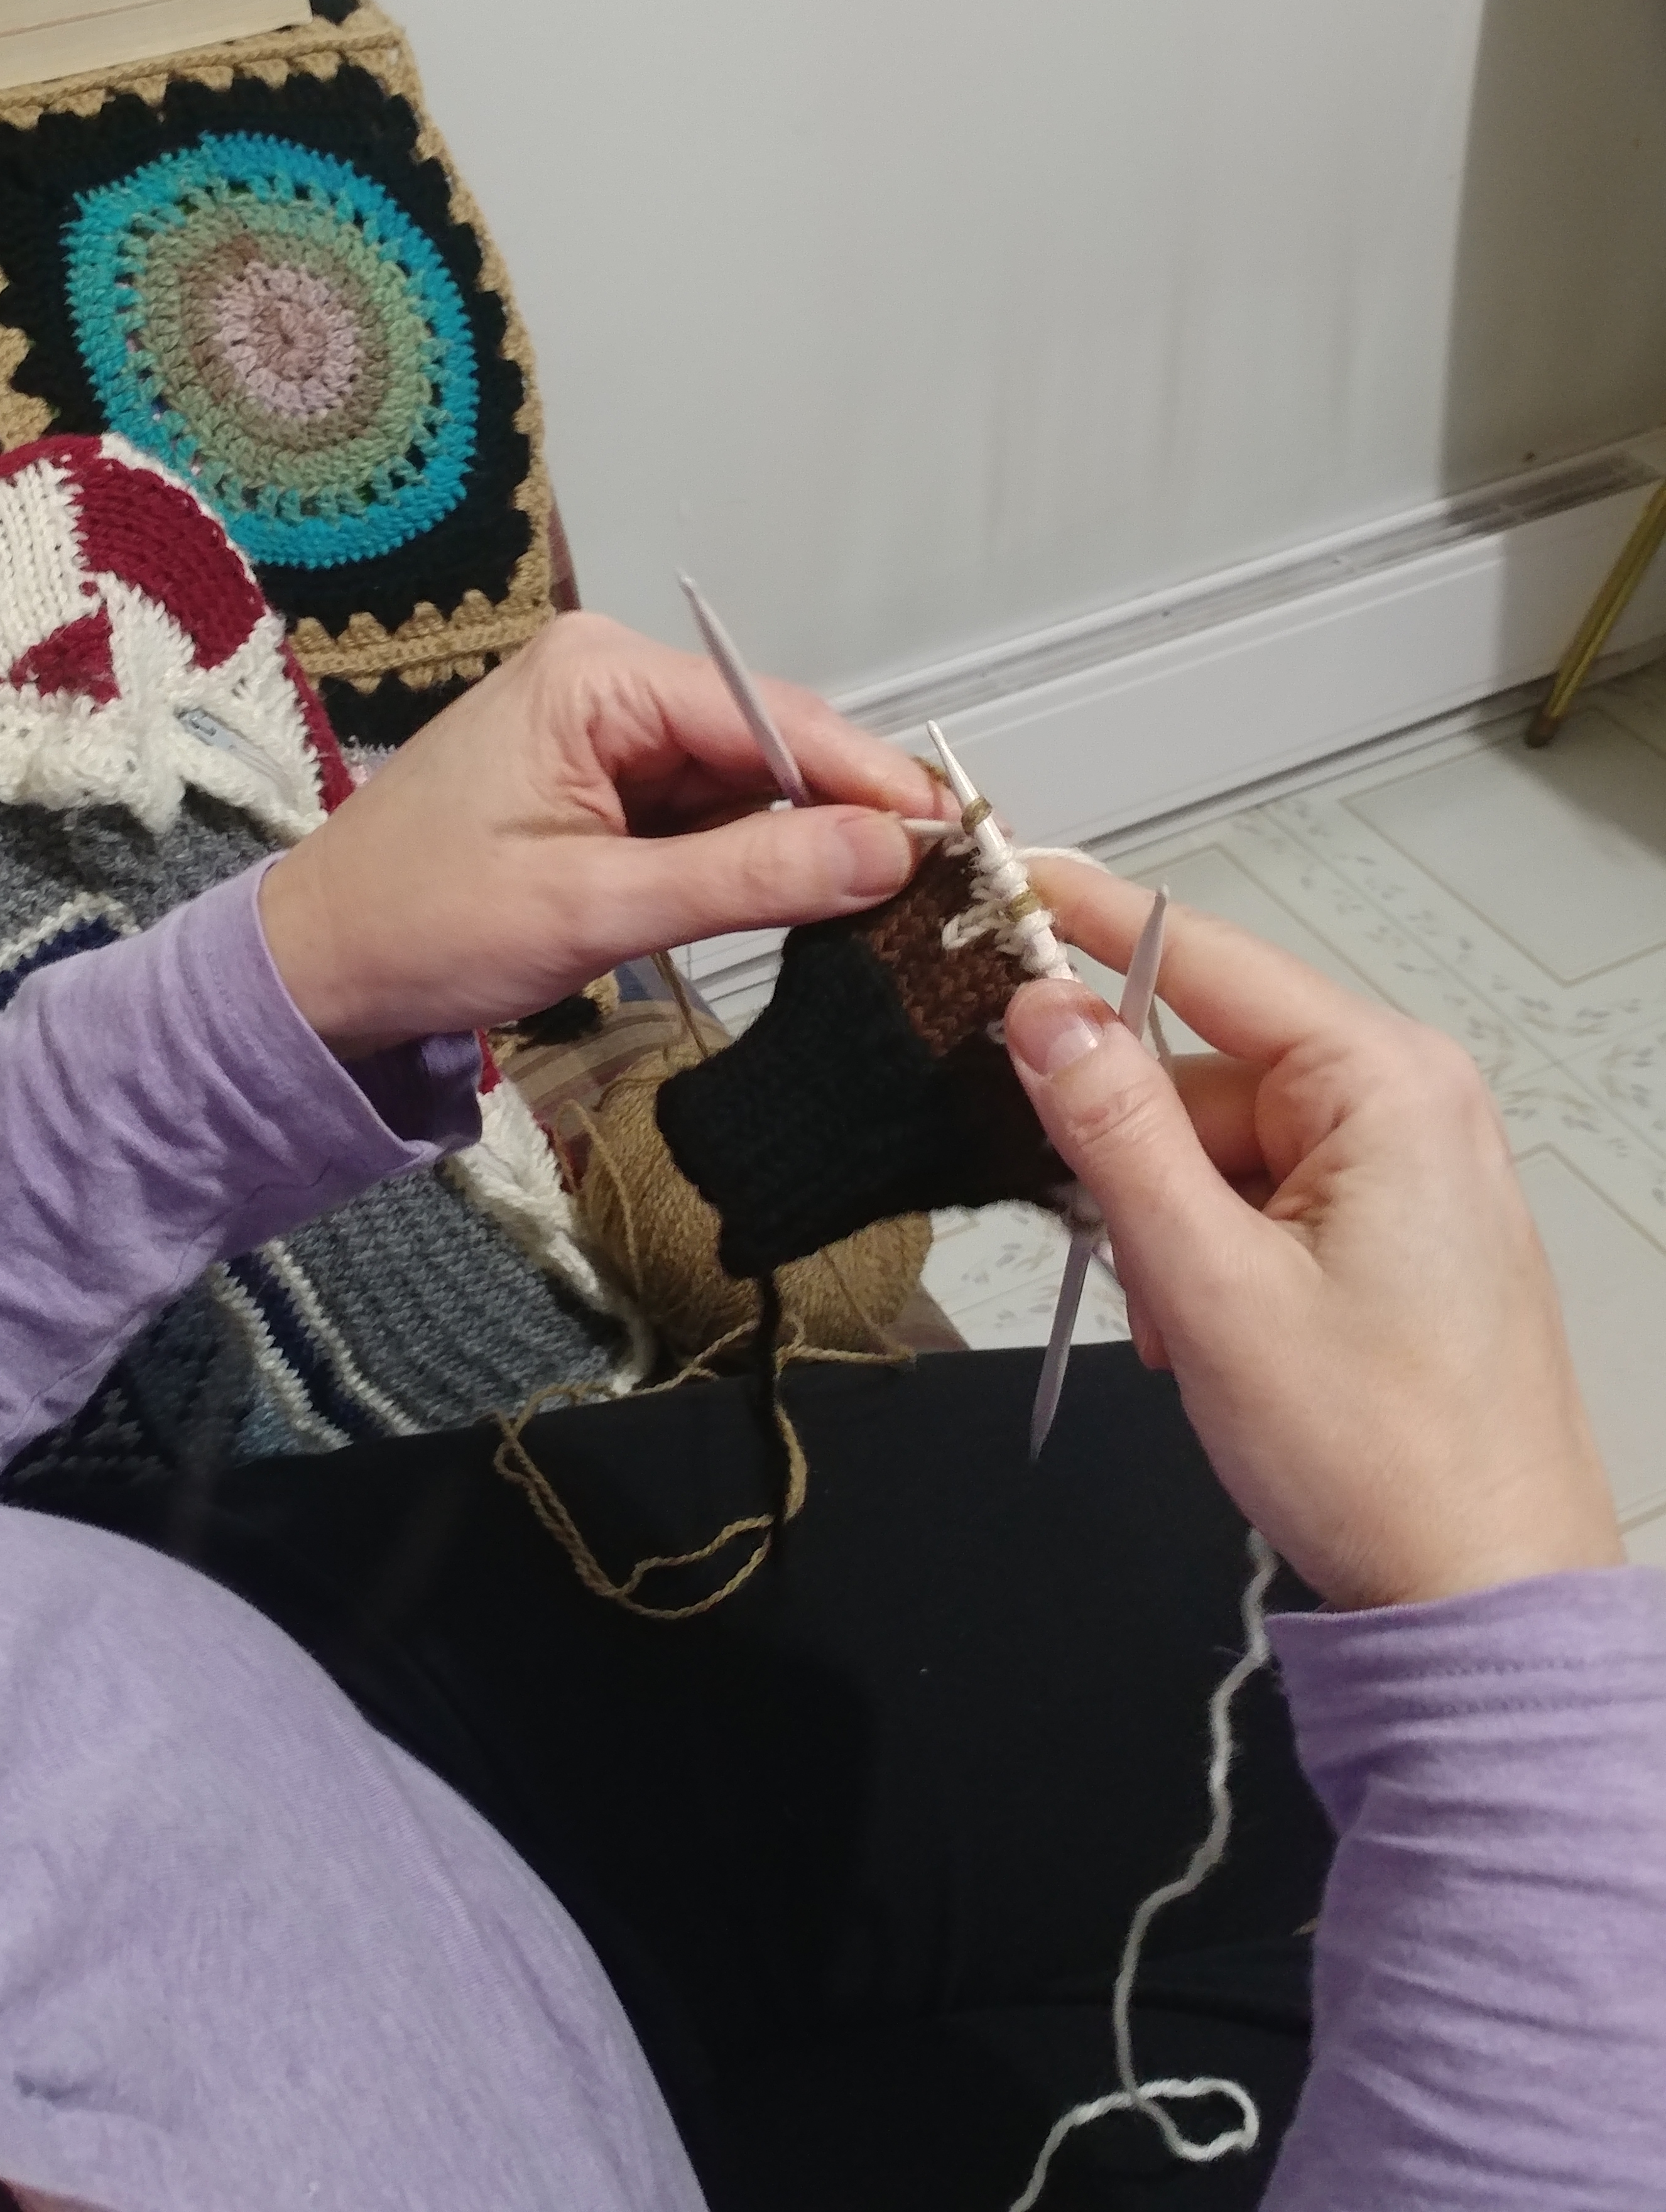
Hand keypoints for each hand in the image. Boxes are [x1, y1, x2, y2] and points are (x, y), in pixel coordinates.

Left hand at [259, 611, 940, 1056]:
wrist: (320, 970)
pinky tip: (814, 900)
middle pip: (770, 743)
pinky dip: (756, 858)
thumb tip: (888, 853)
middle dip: (849, 812)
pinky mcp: (606, 787)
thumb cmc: (422, 926)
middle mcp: (610, 680)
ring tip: (899, 903)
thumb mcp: (594, 905)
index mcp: (596, 673)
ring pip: (748, 784)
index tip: (960, 838)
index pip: (770, 716)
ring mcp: (609, 733)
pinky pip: (709, 814)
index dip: (868, 780)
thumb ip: (746, 876)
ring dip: (808, 841)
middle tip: (946, 884)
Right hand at [1005, 855, 1623, 1610]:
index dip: (1088, 921)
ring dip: (1171, 1230)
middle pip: (1200, 1071)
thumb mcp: (1213, 1286)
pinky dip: (1212, 1257)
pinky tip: (1218, 1336)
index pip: (1204, 957)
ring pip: (1217, 1145)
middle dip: (1135, 1166)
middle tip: (1126, 1267)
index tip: (1001, 882)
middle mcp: (1408, 1100)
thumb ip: (1117, 1136)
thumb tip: (1045, 1013)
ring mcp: (1406, 1164)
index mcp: (1386, 1084)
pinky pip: (1258, 1195)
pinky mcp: (1392, 1223)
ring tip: (1190, 1333)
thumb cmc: (1384, 1458)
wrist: (1480, 1598)